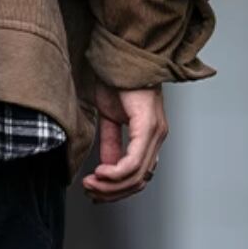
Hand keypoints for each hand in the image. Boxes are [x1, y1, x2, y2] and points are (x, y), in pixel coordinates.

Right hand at [82, 82, 167, 202]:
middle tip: (90, 191)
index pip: (139, 176)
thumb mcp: (110, 117)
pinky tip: (101, 172)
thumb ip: (111, 143)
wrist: (121, 55)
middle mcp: (157, 137)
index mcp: (150, 136)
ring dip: (110, 186)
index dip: (117, 191)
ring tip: (91, 184)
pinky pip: (133, 162)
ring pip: (136, 176)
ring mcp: (155, 132)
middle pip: (138, 181)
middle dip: (111, 193)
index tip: (96, 193)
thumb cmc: (118, 80)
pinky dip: (115, 173)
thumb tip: (108, 166)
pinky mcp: (148, 126)